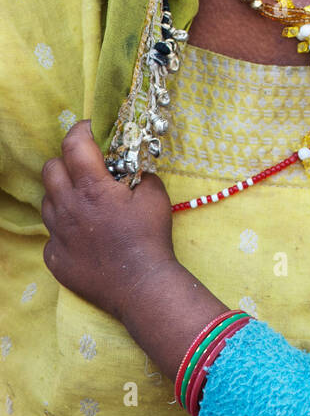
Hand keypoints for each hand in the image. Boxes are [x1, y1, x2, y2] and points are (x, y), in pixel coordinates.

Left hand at [41, 119, 176, 323]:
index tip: (89, 129)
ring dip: (62, 194)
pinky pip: (51, 235)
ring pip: (47, 202)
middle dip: (66, 161)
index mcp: (92, 188)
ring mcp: (57, 234)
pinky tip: (84, 235)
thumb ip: (142, 175)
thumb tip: (136, 169)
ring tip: (84, 203)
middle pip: (50, 169)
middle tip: (85, 167)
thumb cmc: (150, 238)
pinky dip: (64, 229)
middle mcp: (68, 207)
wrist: (141, 286)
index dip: (80, 130)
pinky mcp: (54, 258)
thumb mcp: (155, 196)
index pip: (73, 145)